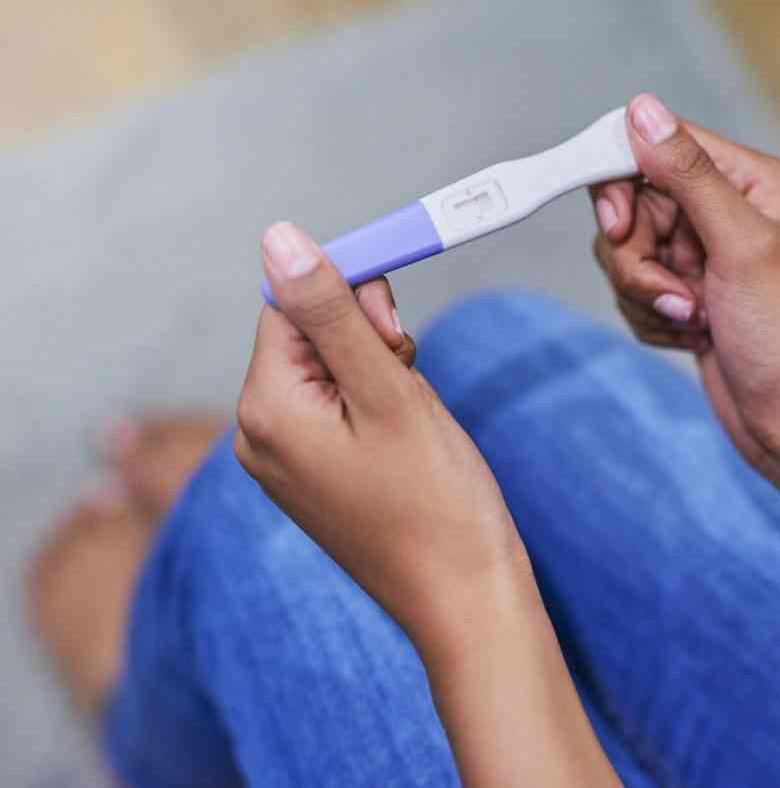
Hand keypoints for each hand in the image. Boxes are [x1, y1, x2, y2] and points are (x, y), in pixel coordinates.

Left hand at [234, 222, 523, 640]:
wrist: (462, 598)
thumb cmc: (435, 502)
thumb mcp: (388, 391)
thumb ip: (332, 312)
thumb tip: (278, 239)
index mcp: (267, 409)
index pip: (292, 306)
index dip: (350, 301)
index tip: (399, 330)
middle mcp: (259, 434)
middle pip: (307, 336)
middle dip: (367, 341)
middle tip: (410, 383)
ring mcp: (285, 460)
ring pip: (329, 371)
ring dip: (378, 373)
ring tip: (413, 422)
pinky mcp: (314, 476)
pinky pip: (337, 409)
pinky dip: (376, 405)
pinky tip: (406, 440)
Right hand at [590, 94, 779, 475]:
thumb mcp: (740, 245)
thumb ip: (688, 175)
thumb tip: (642, 110)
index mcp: (743, 179)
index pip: (655, 145)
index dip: (621, 183)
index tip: (618, 226)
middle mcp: (719, 208)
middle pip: (629, 203)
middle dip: (637, 257)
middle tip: (677, 292)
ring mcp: (698, 253)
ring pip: (623, 251)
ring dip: (646, 294)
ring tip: (693, 318)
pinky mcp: (681, 292)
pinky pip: (631, 289)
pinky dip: (651, 317)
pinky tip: (692, 335)